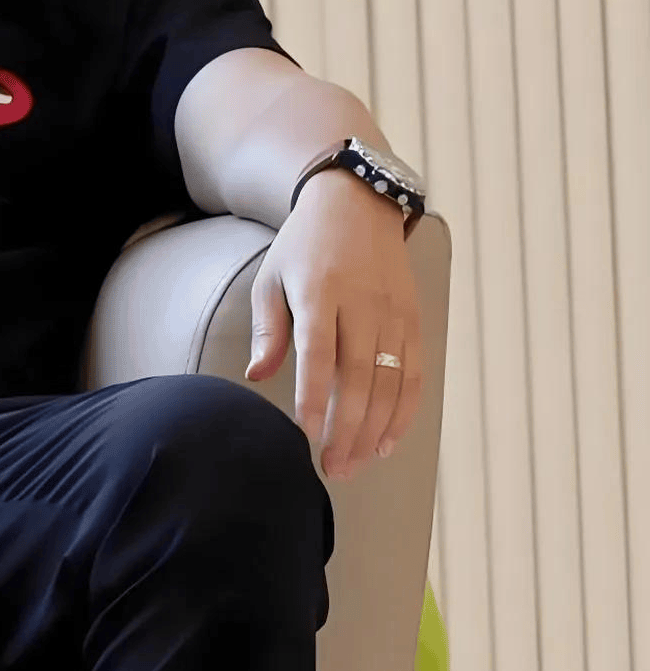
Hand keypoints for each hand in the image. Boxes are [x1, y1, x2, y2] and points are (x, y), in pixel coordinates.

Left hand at [244, 171, 422, 479]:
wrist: (356, 202)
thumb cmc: (304, 247)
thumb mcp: (273, 277)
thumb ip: (268, 329)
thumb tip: (256, 376)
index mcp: (321, 291)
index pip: (320, 352)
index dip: (314, 396)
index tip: (306, 435)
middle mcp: (363, 303)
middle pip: (360, 376)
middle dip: (347, 428)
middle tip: (332, 468)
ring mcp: (395, 312)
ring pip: (392, 381)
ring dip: (376, 429)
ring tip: (356, 464)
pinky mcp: (414, 318)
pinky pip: (415, 372)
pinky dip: (404, 411)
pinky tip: (387, 441)